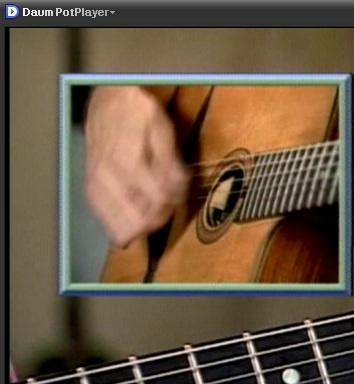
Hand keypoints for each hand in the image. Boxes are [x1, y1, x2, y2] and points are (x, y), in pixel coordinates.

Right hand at [85, 87, 187, 246]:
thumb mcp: (163, 130)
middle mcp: (107, 180)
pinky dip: (126, 224)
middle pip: (139, 222)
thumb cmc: (137, 113)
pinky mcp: (91, 192)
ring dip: (143, 224)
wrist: (108, 102)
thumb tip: (178, 191)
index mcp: (128, 163)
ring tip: (153, 207)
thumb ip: (171, 164)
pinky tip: (137, 212)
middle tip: (168, 203)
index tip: (180, 193)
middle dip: (160, 217)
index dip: (174, 202)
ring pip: (121, 230)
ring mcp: (96, 188)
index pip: (157, 202)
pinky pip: (108, 223)